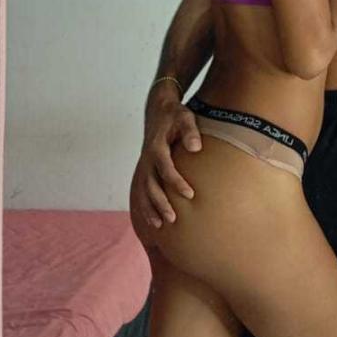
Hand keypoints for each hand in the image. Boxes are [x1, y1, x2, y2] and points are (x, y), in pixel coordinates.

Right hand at [129, 92, 202, 241]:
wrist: (158, 110)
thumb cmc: (175, 115)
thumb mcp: (184, 117)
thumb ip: (190, 131)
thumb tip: (196, 148)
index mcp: (157, 147)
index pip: (165, 168)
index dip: (176, 182)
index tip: (190, 195)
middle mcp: (147, 159)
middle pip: (150, 184)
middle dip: (160, 202)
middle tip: (173, 218)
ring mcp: (144, 165)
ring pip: (143, 191)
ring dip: (150, 208)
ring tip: (160, 225)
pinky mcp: (145, 170)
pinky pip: (141, 191)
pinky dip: (144, 206)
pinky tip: (152, 221)